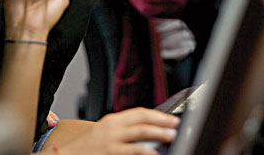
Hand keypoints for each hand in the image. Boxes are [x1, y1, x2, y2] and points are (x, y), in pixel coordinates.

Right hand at [49, 108, 178, 154]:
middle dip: (161, 121)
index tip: (171, 118)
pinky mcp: (110, 153)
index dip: (157, 114)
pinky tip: (155, 153)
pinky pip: (132, 151)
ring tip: (170, 137)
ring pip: (140, 133)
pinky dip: (146, 151)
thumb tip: (146, 130)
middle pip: (142, 120)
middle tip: (176, 125)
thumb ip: (122, 129)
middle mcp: (112, 127)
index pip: (139, 112)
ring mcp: (111, 140)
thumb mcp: (104, 132)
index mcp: (112, 120)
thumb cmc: (86, 147)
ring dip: (158, 134)